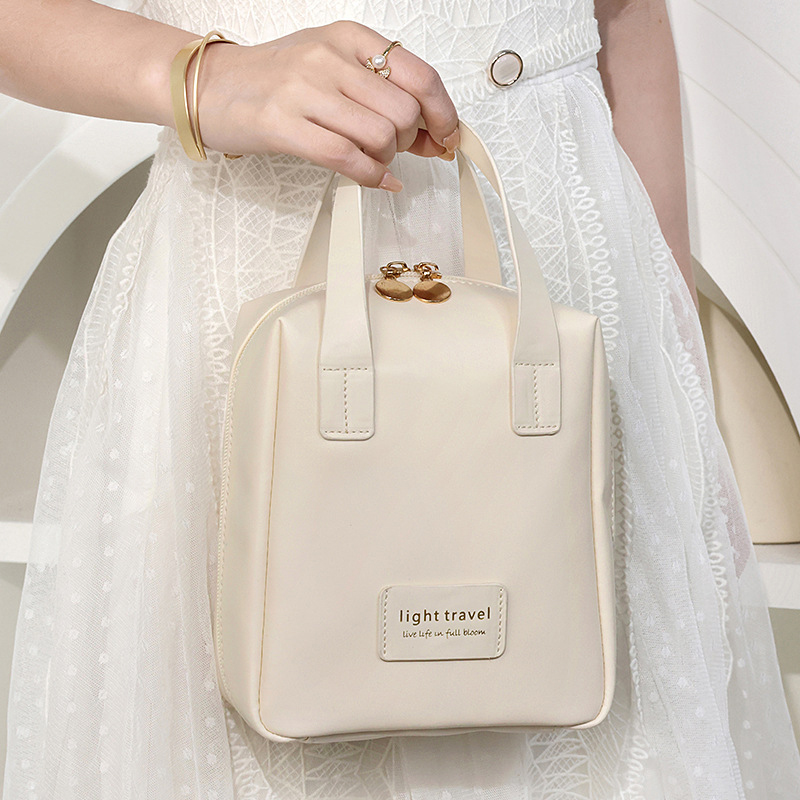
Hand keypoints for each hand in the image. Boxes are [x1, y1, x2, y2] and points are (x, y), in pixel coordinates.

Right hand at [189, 20, 460, 190]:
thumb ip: (381, 95)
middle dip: (410, 140)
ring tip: (372, 159)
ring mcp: (306, 90)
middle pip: (405, 111)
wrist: (209, 86)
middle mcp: (330, 58)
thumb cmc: (275, 81)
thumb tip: (435, 135)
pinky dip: (372, 177)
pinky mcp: (285, 126)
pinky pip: (349, 159)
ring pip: (381, 135)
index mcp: (349, 38)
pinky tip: (376, 179)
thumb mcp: (332, 69)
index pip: (420, 75)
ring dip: (387, 158)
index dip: (444, 113)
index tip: (447, 136)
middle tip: (394, 148)